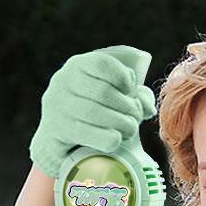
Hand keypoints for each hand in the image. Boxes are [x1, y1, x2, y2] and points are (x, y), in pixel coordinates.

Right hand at [30, 46, 156, 177]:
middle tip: (136, 117)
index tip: (132, 91)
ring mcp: (57, 107)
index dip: (123, 78)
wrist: (57, 141)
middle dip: (127, 106)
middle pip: (103, 92)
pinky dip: (108, 138)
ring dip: (121, 123)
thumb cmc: (90, 114)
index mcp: (77, 66)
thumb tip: (148, 108)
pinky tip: (116, 140)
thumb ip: (132, 95)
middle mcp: (62, 83)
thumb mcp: (108, 96)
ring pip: (95, 113)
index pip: (102, 64)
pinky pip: (88, 134)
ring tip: (130, 130)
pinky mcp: (57, 132)